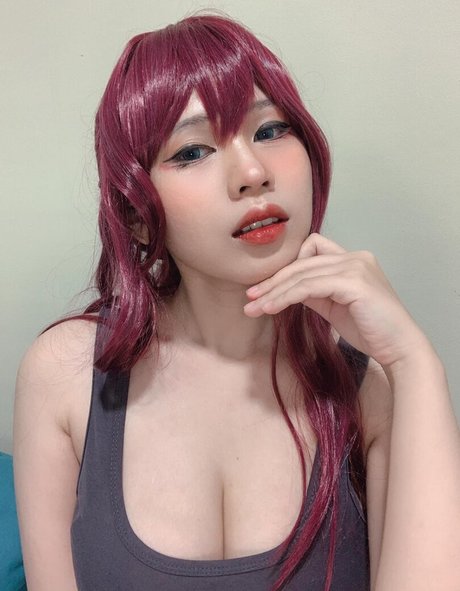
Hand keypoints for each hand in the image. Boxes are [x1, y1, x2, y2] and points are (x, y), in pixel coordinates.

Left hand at [244, 233, 428, 367]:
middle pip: (302, 262)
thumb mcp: (335, 307)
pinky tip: (271, 308)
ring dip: (274, 291)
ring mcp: (355, 267)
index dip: (286, 267)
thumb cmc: (371, 331)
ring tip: (253, 308)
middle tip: (249, 297)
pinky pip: (309, 287)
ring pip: (302, 274)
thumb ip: (314, 293)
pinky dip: (286, 297)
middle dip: (273, 280)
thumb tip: (287, 289)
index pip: (311, 250)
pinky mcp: (353, 282)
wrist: (399, 348)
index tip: (263, 287)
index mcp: (353, 259)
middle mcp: (355, 257)